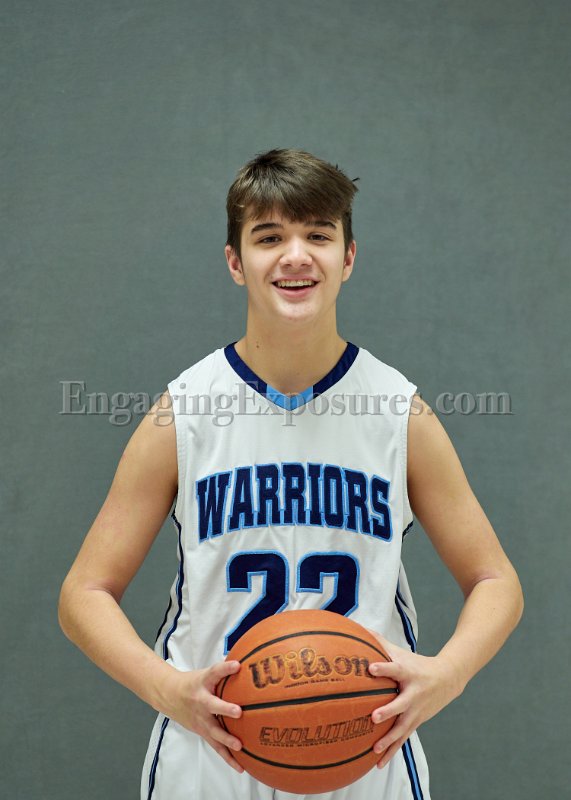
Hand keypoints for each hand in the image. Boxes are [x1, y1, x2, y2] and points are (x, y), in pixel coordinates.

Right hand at [161, 660, 243, 772]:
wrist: (169, 696)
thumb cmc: (193, 682)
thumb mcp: (206, 673)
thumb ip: (224, 671)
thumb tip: (247, 663)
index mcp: (203, 682)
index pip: (214, 672)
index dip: (225, 668)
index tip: (236, 665)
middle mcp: (201, 701)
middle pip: (213, 706)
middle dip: (225, 709)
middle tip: (239, 712)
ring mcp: (201, 719)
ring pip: (214, 731)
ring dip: (227, 739)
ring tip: (240, 745)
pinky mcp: (203, 732)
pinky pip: (216, 747)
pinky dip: (228, 758)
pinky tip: (240, 767)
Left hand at [367, 631, 462, 768]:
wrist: (448, 679)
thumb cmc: (416, 663)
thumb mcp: (401, 652)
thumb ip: (378, 642)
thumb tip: (357, 627)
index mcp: (408, 673)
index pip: (395, 668)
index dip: (383, 668)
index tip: (371, 668)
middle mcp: (413, 693)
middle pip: (400, 704)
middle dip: (388, 711)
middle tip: (374, 717)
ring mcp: (416, 711)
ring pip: (402, 728)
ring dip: (389, 739)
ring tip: (375, 748)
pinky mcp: (416, 722)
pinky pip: (402, 739)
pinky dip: (391, 751)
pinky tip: (378, 763)